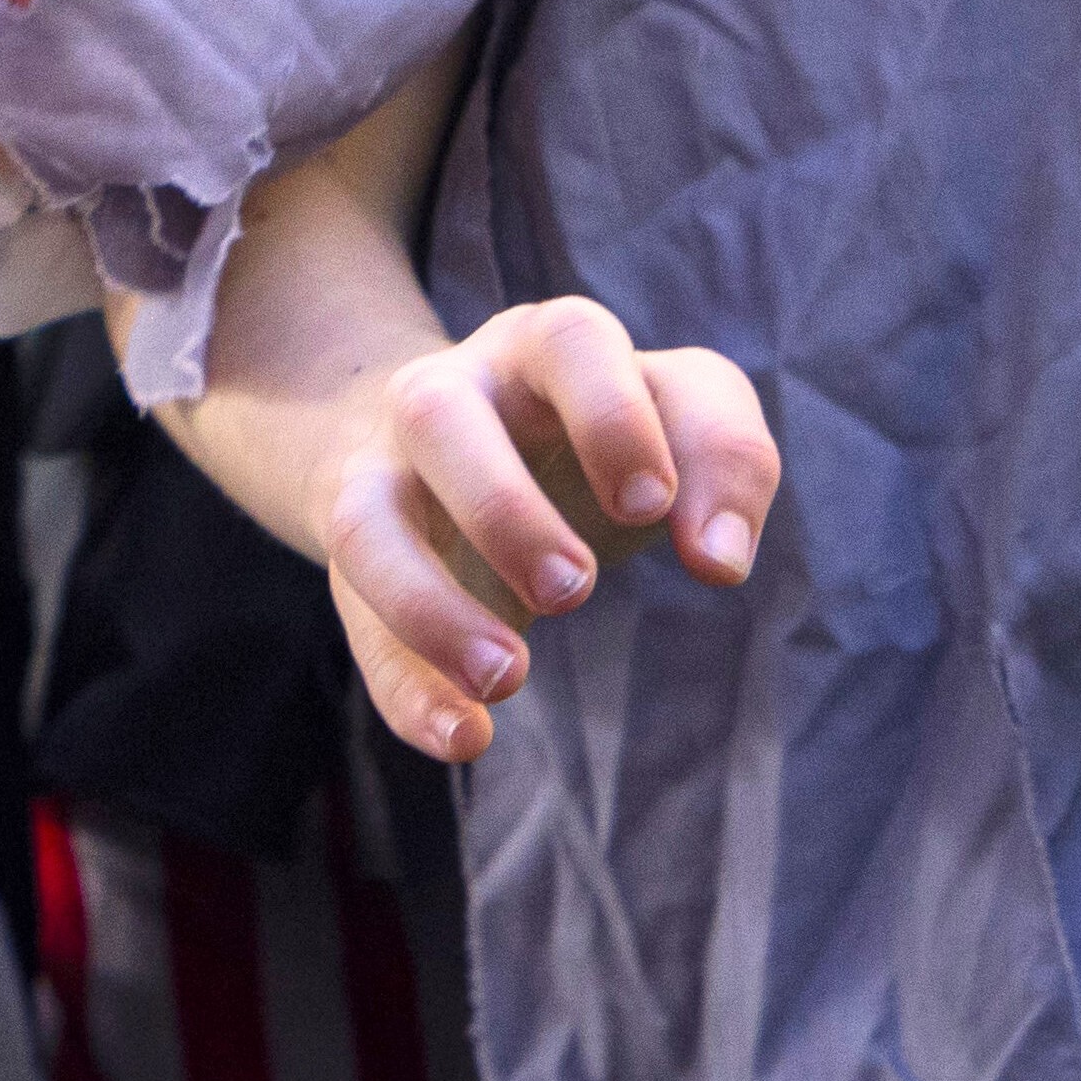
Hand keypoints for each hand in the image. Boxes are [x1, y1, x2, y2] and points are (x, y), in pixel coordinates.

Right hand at [314, 292, 770, 765]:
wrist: (455, 437)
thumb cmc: (595, 432)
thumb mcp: (674, 416)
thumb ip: (726, 458)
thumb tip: (719, 562)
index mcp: (541, 348)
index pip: (569, 341)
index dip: (611, 419)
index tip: (656, 510)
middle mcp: (448, 393)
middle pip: (438, 413)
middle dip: (501, 508)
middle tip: (577, 589)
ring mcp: (385, 471)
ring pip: (365, 517)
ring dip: (429, 604)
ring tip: (510, 677)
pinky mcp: (357, 551)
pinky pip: (354, 622)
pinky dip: (403, 687)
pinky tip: (464, 738)